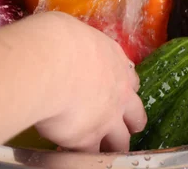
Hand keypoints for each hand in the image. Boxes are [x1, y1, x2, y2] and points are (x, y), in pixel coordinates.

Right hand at [33, 13, 146, 152]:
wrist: (51, 62)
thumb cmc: (60, 39)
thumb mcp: (77, 32)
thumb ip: (81, 45)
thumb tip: (67, 41)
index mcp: (116, 62)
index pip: (130, 80)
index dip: (126, 89)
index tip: (122, 92)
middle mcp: (118, 92)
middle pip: (136, 115)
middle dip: (132, 122)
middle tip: (128, 127)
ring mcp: (107, 119)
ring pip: (120, 141)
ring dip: (114, 145)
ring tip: (108, 151)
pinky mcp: (87, 140)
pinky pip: (90, 155)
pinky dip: (84, 155)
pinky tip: (76, 153)